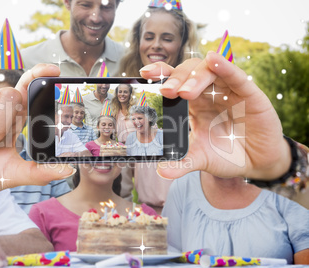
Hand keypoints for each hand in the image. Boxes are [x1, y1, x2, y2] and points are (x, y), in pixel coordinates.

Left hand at [140, 52, 290, 179]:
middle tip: (166, 92)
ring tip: (184, 92)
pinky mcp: (249, 94)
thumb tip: (161, 171)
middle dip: (176, 79)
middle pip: (189, 73)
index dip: (162, 75)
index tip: (144, 74)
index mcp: (193, 104)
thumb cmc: (227, 155)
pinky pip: (236, 76)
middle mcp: (209, 93)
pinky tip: (215, 60)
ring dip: (195, 77)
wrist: (257, 163)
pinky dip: (226, 67)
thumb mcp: (201, 159)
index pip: (175, 82)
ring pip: (209, 71)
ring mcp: (228, 91)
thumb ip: (182, 163)